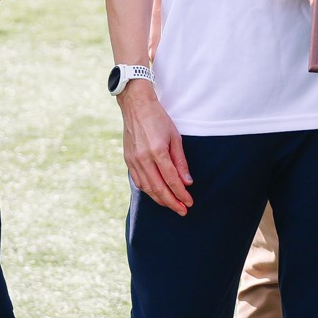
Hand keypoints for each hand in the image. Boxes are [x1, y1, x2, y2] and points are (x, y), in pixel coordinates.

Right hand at [119, 85, 192, 215]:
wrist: (136, 106)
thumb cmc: (159, 119)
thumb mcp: (175, 137)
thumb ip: (180, 162)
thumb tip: (187, 182)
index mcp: (157, 151)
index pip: (172, 180)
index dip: (181, 194)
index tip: (189, 203)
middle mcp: (143, 158)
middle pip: (159, 188)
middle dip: (172, 202)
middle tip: (182, 211)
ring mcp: (133, 160)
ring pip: (147, 188)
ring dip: (160, 199)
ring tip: (171, 205)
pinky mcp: (128, 160)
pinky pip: (138, 181)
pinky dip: (148, 191)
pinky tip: (156, 194)